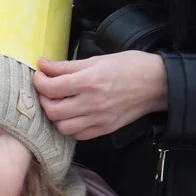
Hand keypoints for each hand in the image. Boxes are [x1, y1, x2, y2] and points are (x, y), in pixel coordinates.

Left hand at [33, 51, 167, 139]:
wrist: (157, 84)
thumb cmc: (129, 67)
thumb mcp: (96, 60)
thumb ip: (67, 66)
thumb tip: (43, 65)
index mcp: (89, 81)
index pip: (51, 88)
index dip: (39, 82)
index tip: (39, 76)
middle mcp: (92, 103)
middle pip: (52, 111)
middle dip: (43, 100)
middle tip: (47, 91)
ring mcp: (98, 119)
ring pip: (62, 127)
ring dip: (55, 117)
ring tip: (58, 105)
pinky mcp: (104, 130)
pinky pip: (77, 135)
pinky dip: (69, 127)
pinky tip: (72, 116)